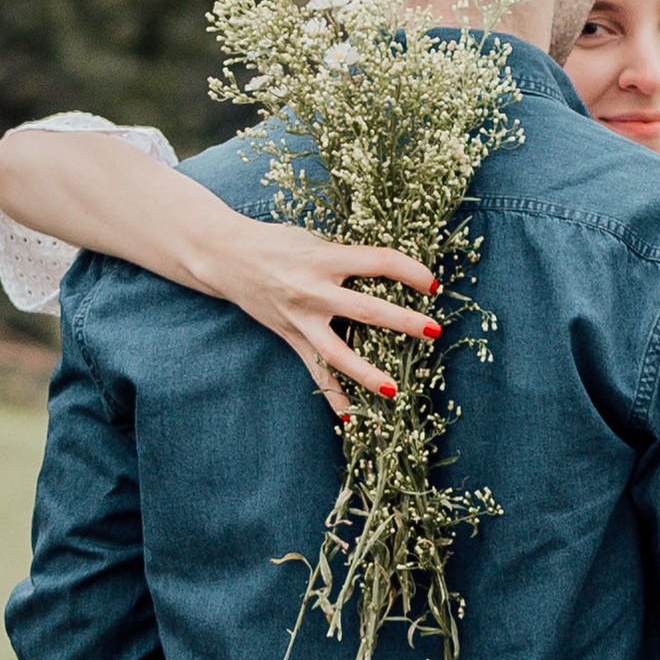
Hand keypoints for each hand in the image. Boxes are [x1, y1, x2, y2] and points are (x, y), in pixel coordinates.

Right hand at [200, 222, 440, 416]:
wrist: (225, 257)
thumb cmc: (277, 242)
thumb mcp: (314, 240)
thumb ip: (347, 256)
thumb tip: (391, 268)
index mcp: (323, 258)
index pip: (377, 262)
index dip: (409, 270)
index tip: (433, 283)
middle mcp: (312, 290)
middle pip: (364, 310)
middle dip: (401, 321)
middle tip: (433, 331)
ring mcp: (300, 319)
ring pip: (338, 352)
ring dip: (367, 373)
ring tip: (395, 391)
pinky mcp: (291, 338)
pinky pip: (316, 372)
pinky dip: (333, 396)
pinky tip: (351, 418)